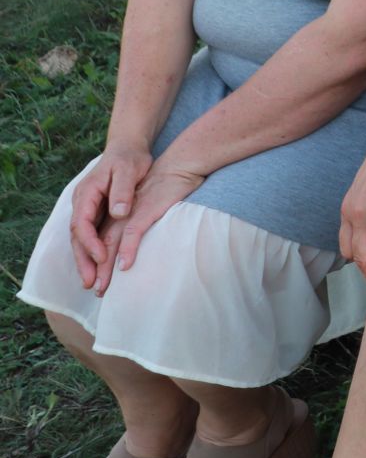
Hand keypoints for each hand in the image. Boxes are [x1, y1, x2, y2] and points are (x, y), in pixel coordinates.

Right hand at [68, 145, 150, 289]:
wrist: (128, 148)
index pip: (81, 223)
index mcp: (87, 193)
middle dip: (83, 261)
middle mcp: (83, 203)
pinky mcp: (97, 213)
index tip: (101, 258)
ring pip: (82, 240)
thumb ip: (123, 190)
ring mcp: (88, 209)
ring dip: (86, 261)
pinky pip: (91, 236)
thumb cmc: (130, 158)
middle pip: (77, 237)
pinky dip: (93, 253)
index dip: (89, 243)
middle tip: (90, 283)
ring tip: (92, 284)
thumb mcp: (129, 169)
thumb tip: (118, 212)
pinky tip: (99, 268)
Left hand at [102, 159, 205, 284]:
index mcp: (116, 214)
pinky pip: (133, 233)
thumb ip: (136, 222)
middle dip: (96, 271)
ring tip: (103, 287)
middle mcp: (118, 214)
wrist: (180, 164)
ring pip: (111, 243)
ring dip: (105, 267)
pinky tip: (125, 265)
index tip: (94, 282)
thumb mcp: (146, 205)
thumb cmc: (166, 186)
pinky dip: (128, 249)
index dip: (93, 262)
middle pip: (100, 246)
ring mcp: (131, 212)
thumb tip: (131, 246)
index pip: (98, 241)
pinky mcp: (146, 210)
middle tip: (96, 292)